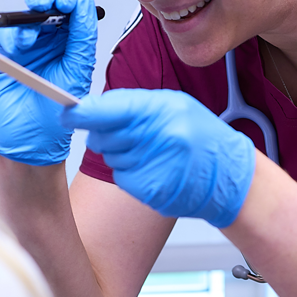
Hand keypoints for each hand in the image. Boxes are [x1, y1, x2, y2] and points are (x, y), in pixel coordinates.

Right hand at [0, 0, 96, 164]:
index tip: (69, 1)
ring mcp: (26, 47)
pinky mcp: (3, 55)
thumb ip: (82, 40)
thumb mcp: (76, 75)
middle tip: (47, 3)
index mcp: (74, 46)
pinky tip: (18, 45)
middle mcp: (51, 42)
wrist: (27, 146)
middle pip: (49, 5)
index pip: (77, 10)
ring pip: (26, 14)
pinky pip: (5, 33)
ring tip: (31, 37)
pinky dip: (11, 32)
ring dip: (29, 16)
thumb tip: (85, 6)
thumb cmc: (54, 119)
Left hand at [61, 89, 255, 227]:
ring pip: (110, 157)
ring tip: (153, 152)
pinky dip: (132, 174)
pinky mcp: (152, 190)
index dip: (83, 113)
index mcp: (164, 111)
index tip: (66, 114)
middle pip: (103, 136)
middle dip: (106, 135)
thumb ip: (135, 106)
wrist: (230, 176)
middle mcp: (159, 138)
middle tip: (131, 135)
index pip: (111, 110)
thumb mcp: (175, 106)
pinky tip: (155, 169)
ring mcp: (156, 166)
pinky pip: (122, 178)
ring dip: (122, 154)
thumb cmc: (202, 137)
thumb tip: (93, 108)